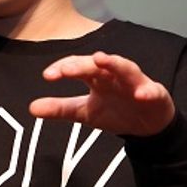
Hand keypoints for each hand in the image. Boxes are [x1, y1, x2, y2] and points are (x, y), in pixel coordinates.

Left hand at [29, 51, 175, 135]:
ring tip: (102, 60)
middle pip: (98, 65)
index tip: (48, 75)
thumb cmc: (116, 112)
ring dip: (115, 64)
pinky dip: (147, 91)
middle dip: (83, 65)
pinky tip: (141, 94)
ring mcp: (136, 83)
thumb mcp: (85, 112)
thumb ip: (60, 108)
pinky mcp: (155, 95)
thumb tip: (31, 107)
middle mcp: (114, 75)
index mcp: (97, 77)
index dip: (63, 68)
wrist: (147, 126)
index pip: (77, 66)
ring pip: (125, 68)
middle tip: (67, 69)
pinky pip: (152, 91)